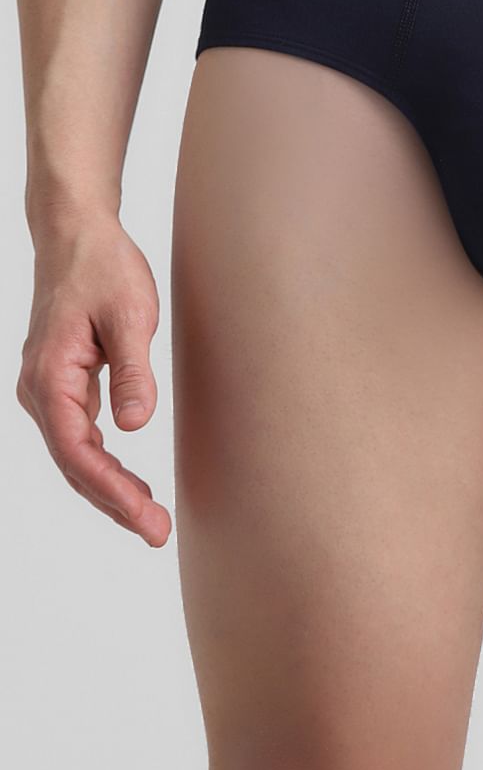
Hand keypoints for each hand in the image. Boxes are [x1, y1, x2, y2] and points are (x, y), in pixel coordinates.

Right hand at [15, 212, 171, 546]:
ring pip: (75, 455)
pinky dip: (103, 464)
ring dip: (109, 489)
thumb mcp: (130, 314)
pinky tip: (129, 482)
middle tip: (157, 534)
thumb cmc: (104, 268)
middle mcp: (39, 390)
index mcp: (50, 377)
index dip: (112, 491)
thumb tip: (135, 426)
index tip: (146, 519)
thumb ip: (133, 370)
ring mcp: (47, 389)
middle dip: (114, 503)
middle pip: (74, 464)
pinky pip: (78, 437)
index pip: (79, 452)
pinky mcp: (62, 384)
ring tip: (148, 518)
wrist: (78, 235)